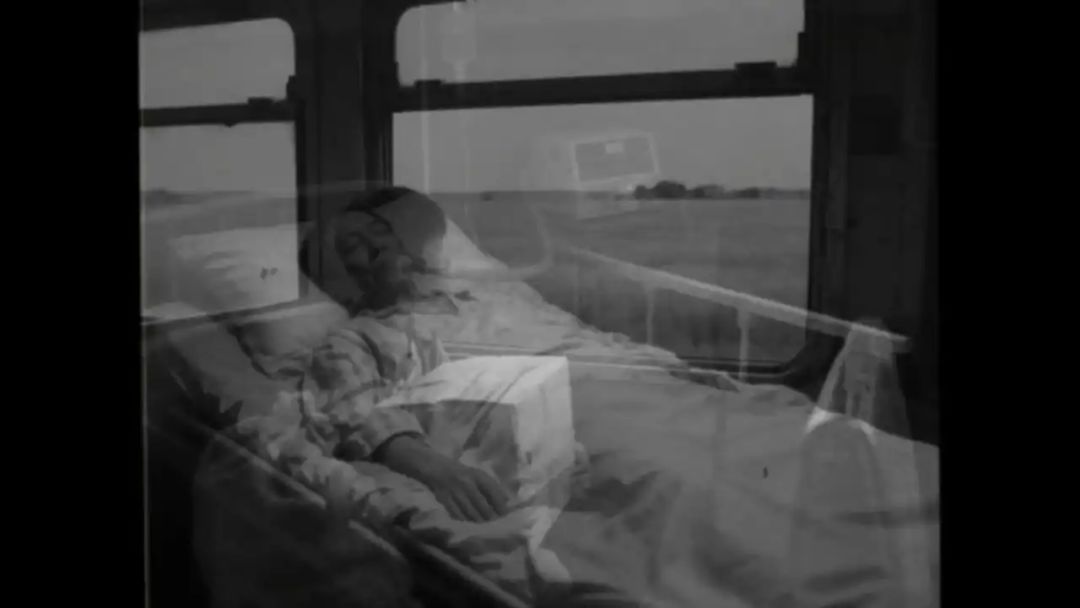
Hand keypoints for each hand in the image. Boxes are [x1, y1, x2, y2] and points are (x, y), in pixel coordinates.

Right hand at [377, 436, 510, 522]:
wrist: (431, 465)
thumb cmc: (459, 471)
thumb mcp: (476, 474)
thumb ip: (491, 488)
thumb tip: (508, 503)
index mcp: (478, 475)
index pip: (495, 493)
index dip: (502, 508)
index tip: (510, 520)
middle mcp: (468, 483)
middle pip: (484, 507)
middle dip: (493, 521)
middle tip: (502, 533)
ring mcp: (455, 492)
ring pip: (471, 513)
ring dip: (481, 526)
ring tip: (489, 536)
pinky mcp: (444, 500)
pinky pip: (457, 515)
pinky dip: (465, 524)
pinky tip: (471, 532)